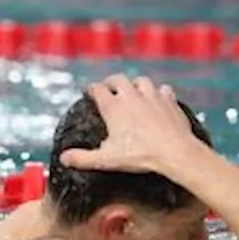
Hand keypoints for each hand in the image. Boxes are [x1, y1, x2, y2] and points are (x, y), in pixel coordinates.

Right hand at [59, 75, 202, 174]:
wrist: (174, 151)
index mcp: (113, 107)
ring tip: (133, 90)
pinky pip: (164, 89)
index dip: (92, 89)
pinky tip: (158, 98)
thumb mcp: (106, 160)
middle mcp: (132, 96)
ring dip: (135, 84)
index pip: (98, 90)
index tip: (90, 92)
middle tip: (109, 88)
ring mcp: (152, 96)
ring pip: (141, 81)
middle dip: (111, 82)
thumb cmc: (140, 155)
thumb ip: (83, 158)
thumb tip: (64, 158)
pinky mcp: (169, 101)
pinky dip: (159, 92)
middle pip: (118, 79)